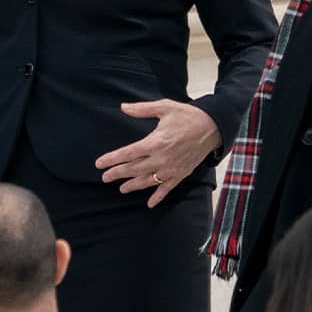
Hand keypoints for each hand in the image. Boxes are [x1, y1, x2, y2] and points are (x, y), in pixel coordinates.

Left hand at [95, 98, 220, 207]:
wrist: (212, 127)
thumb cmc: (187, 116)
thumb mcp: (164, 107)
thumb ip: (142, 109)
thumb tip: (123, 107)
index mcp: (155, 142)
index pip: (128, 153)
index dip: (112, 159)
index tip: (99, 164)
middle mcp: (161, 158)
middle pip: (134, 169)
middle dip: (117, 174)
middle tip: (104, 178)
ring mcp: (171, 169)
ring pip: (147, 181)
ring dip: (133, 186)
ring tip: (121, 189)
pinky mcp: (181, 174)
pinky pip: (167, 189)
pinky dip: (158, 197)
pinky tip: (149, 204)